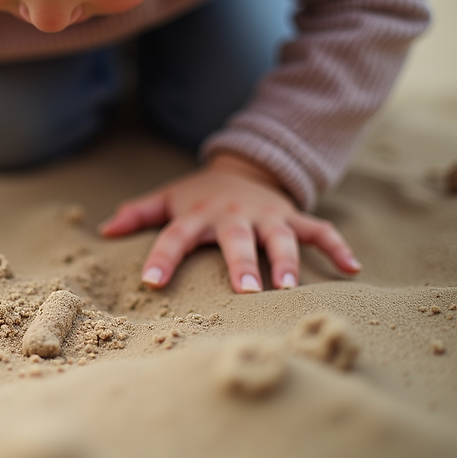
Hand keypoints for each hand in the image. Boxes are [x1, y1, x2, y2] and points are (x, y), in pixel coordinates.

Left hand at [98, 153, 360, 292]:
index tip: (151, 282)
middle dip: (241, 264)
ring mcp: (267, 217)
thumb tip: (103, 229)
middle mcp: (233, 216)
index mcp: (196, 216)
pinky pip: (320, 231)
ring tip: (290, 287)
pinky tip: (353, 269)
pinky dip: (337, 248)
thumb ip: (137, 214)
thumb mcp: (167, 198)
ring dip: (286, 261)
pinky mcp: (293, 217)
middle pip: (236, 240)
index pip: (173, 237)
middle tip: (246, 291)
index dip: (162, 259)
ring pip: (280, 238)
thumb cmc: (199, 195)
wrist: (244, 166)